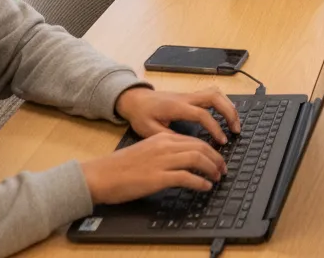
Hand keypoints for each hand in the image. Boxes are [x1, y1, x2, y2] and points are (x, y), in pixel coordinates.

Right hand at [81, 132, 225, 205]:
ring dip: (211, 168)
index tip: (217, 159)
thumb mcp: (145, 150)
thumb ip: (163, 151)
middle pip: (200, 147)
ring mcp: (162, 160)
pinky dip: (199, 181)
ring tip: (217, 177)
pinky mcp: (158, 177)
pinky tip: (205, 186)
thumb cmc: (119, 167)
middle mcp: (165, 145)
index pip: (194, 140)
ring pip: (197, 158)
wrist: (100, 175)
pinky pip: (186, 177)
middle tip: (223, 169)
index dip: (209, 150)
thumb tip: (181, 162)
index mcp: (162, 137)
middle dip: (215, 158)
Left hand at [116, 87, 240, 143]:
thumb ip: (168, 137)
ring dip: (228, 106)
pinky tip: (226, 114)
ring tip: (235, 123)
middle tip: (236, 130)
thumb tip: (188, 147)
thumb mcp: (149, 131)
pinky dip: (223, 102)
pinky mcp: (192, 96)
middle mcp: (187, 98)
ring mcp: (190, 94)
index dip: (215, 127)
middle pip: (215, 97)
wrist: (136, 99)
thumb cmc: (141, 116)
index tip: (222, 142)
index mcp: (177, 107)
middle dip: (229, 113)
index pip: (202, 114)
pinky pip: (213, 94)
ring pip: (216, 93)